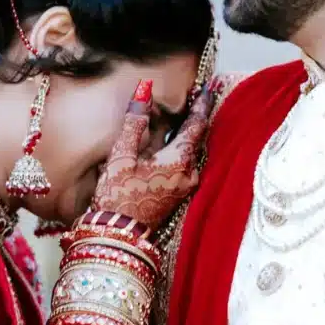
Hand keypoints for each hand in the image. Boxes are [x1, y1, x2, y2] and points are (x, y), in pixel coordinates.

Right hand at [91, 80, 213, 227]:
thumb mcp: (121, 156)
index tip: (207, 87)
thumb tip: (144, 90)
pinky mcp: (177, 195)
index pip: (197, 124)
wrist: (118, 237)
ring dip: (185, 135)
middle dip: (194, 117)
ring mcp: (185, 187)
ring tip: (178, 117)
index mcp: (179, 161)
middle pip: (196, 138)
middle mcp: (189, 173)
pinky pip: (183, 165)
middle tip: (195, 97)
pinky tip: (166, 144)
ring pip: (190, 152)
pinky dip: (178, 150)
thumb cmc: (117, 197)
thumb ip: (134, 122)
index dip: (201, 104)